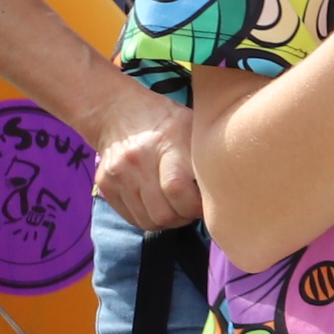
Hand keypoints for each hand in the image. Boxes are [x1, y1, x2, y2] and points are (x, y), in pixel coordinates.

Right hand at [89, 93, 203, 230]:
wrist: (118, 112)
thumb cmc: (168, 121)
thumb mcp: (193, 126)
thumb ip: (207, 156)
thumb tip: (229, 188)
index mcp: (166, 141)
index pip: (178, 189)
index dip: (197, 206)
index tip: (210, 202)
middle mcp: (138, 160)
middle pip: (163, 213)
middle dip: (185, 218)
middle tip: (195, 208)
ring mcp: (118, 174)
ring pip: (148, 220)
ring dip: (169, 221)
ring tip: (179, 207)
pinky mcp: (104, 185)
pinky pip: (132, 218)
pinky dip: (150, 218)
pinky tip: (160, 205)